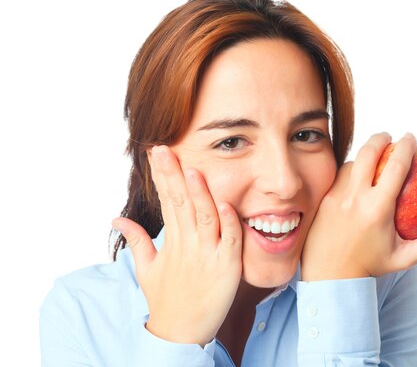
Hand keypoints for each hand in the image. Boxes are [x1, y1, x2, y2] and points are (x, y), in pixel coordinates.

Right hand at [112, 145, 241, 344]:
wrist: (180, 333)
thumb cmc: (166, 300)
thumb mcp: (146, 268)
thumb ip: (136, 240)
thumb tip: (117, 219)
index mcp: (172, 240)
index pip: (167, 201)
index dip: (162, 177)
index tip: (157, 152)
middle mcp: (188, 244)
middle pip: (180, 203)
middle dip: (171, 175)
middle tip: (164, 149)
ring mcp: (207, 255)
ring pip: (203, 217)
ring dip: (198, 194)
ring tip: (191, 170)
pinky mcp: (227, 267)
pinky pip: (230, 241)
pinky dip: (228, 223)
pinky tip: (224, 205)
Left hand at [301, 132, 416, 280]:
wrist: (330, 274)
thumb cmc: (371, 265)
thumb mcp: (405, 258)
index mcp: (378, 209)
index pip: (396, 166)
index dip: (406, 147)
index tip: (412, 138)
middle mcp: (355, 198)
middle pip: (368, 152)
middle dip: (381, 138)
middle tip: (390, 137)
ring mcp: (336, 196)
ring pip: (352, 162)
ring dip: (365, 156)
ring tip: (375, 158)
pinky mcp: (324, 197)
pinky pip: (339, 174)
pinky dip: (351, 170)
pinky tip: (358, 175)